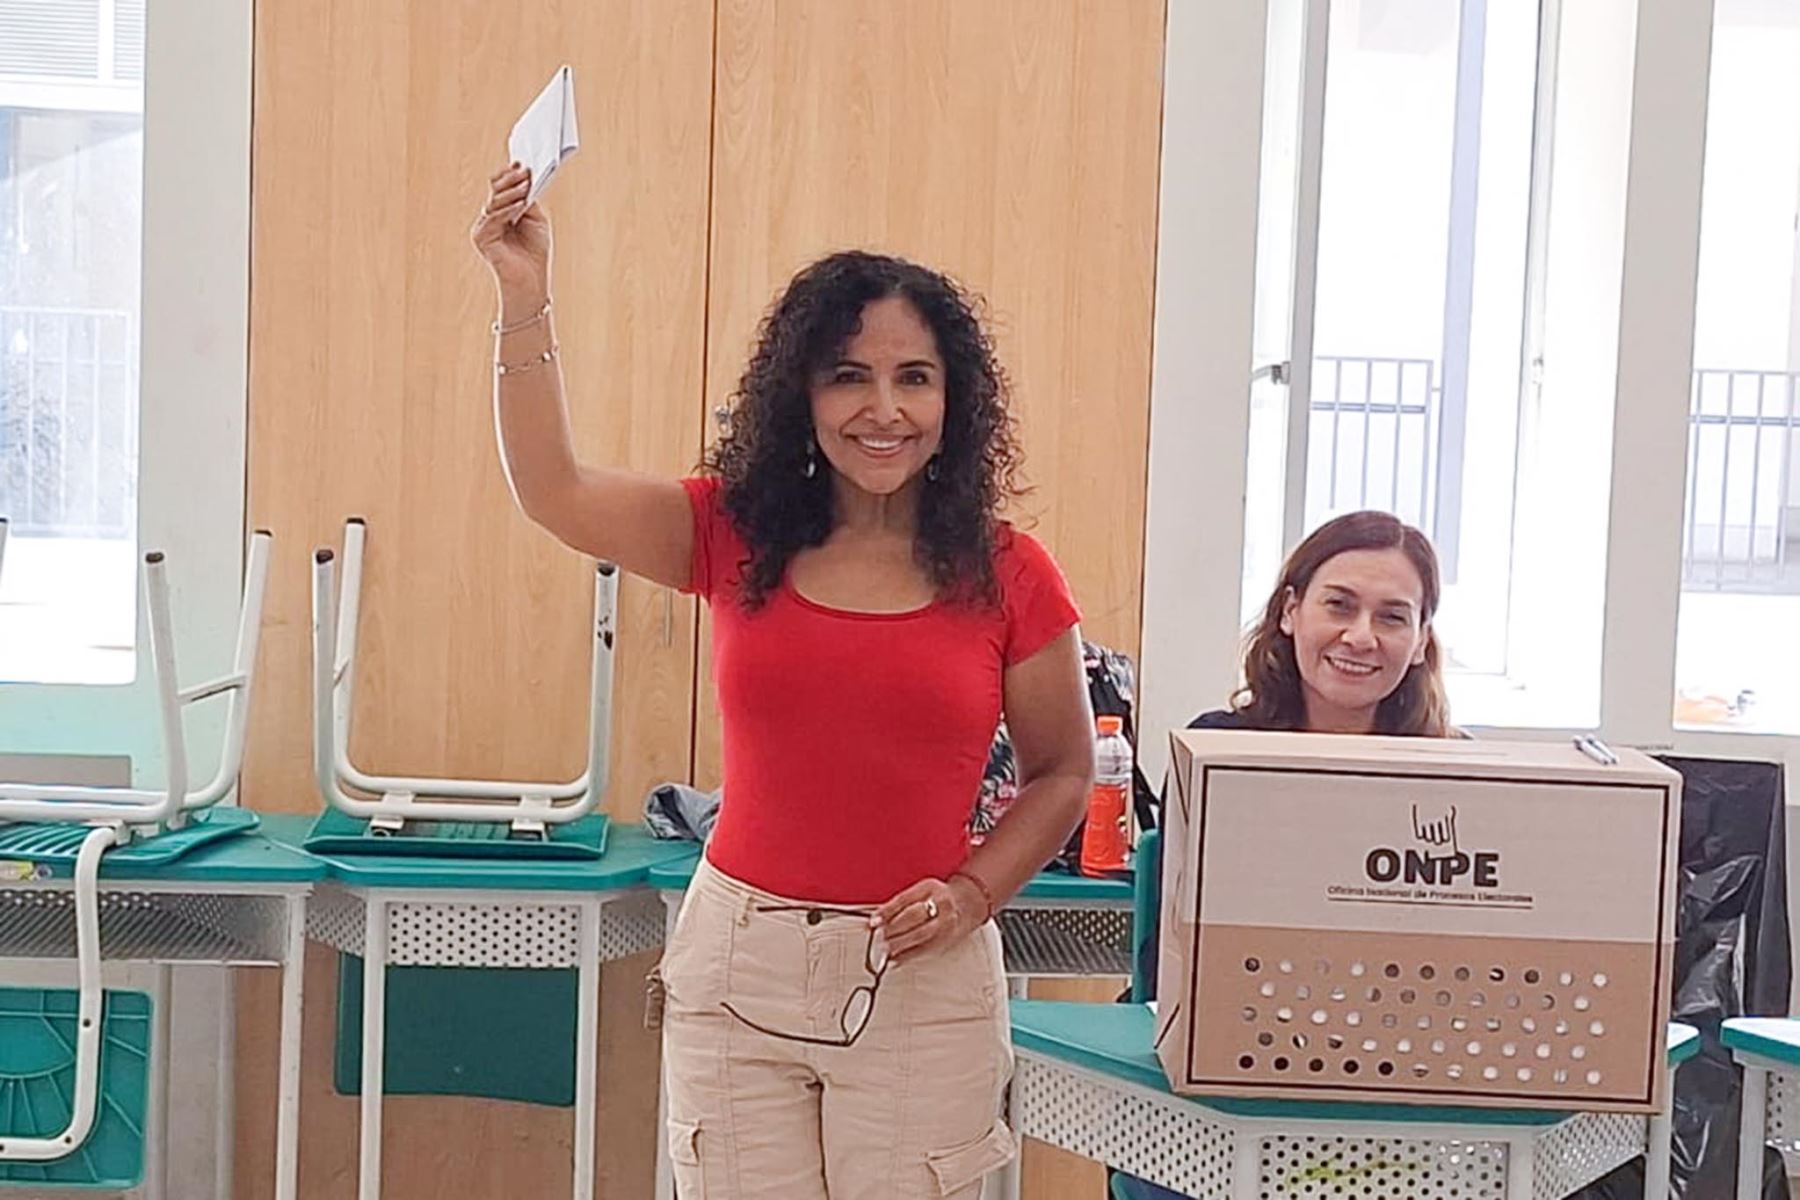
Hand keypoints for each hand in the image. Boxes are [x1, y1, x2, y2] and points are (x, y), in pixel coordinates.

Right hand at [470, 162, 551, 303]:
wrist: (531, 281)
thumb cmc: (535, 254)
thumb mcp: (536, 221)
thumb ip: (528, 202)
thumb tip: (525, 180)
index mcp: (502, 212)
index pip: (501, 188)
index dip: (510, 175)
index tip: (521, 163)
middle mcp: (490, 218)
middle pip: (496, 192)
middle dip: (510, 179)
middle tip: (523, 169)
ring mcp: (483, 228)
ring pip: (494, 203)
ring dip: (511, 192)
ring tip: (525, 184)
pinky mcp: (481, 238)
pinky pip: (494, 219)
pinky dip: (508, 210)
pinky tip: (520, 203)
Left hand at [873, 874, 987, 961]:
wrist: (968, 904)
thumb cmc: (938, 897)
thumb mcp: (921, 890)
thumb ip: (901, 903)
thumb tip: (877, 919)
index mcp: (929, 888)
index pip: (905, 899)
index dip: (888, 911)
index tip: (874, 921)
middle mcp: (940, 904)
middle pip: (914, 917)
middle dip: (893, 929)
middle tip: (878, 937)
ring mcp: (946, 923)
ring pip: (920, 935)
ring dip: (899, 945)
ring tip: (884, 951)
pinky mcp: (947, 940)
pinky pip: (926, 949)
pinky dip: (908, 956)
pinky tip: (895, 959)